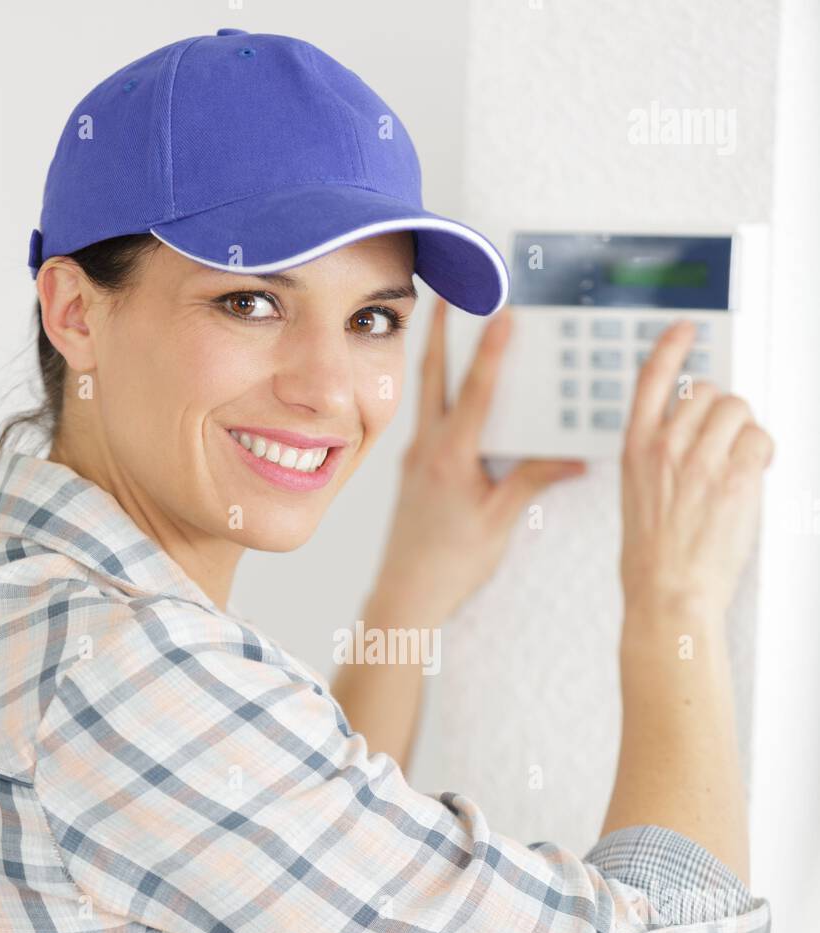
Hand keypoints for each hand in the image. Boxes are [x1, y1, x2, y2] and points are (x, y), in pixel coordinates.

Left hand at [372, 298, 585, 626]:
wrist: (405, 594)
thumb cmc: (449, 565)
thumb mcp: (498, 522)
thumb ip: (533, 481)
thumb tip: (575, 457)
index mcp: (450, 458)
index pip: (474, 393)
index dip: (491, 351)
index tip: (501, 313)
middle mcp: (427, 449)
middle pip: (434, 375)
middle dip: (444, 329)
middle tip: (451, 289)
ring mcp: (416, 457)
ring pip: (425, 393)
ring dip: (436, 354)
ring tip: (445, 319)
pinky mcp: (414, 469)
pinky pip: (426, 417)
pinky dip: (436, 391)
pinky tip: (447, 387)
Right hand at [620, 321, 773, 615]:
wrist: (668, 596)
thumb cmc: (650, 561)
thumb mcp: (636, 498)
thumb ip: (658, 461)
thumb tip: (686, 440)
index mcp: (636, 451)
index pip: (651, 380)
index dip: (671, 347)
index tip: (684, 330)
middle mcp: (666, 449)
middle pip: (707, 391)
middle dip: (722, 411)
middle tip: (724, 439)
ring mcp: (700, 462)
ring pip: (737, 409)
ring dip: (745, 431)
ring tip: (738, 461)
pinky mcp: (734, 478)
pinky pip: (759, 439)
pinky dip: (762, 454)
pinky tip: (751, 476)